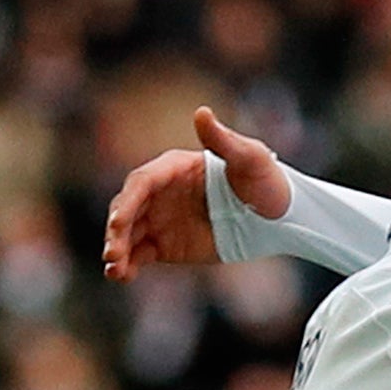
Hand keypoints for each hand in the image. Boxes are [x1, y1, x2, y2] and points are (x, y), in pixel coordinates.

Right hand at [101, 107, 292, 281]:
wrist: (278, 217)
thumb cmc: (266, 181)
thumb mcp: (250, 157)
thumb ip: (222, 139)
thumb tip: (201, 112)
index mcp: (174, 168)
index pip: (142, 182)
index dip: (128, 202)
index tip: (119, 223)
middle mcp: (161, 192)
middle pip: (127, 208)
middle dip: (116, 230)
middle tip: (112, 253)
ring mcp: (161, 218)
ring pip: (128, 233)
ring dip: (117, 250)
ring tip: (114, 271)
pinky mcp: (166, 244)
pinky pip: (139, 254)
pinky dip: (127, 264)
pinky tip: (121, 276)